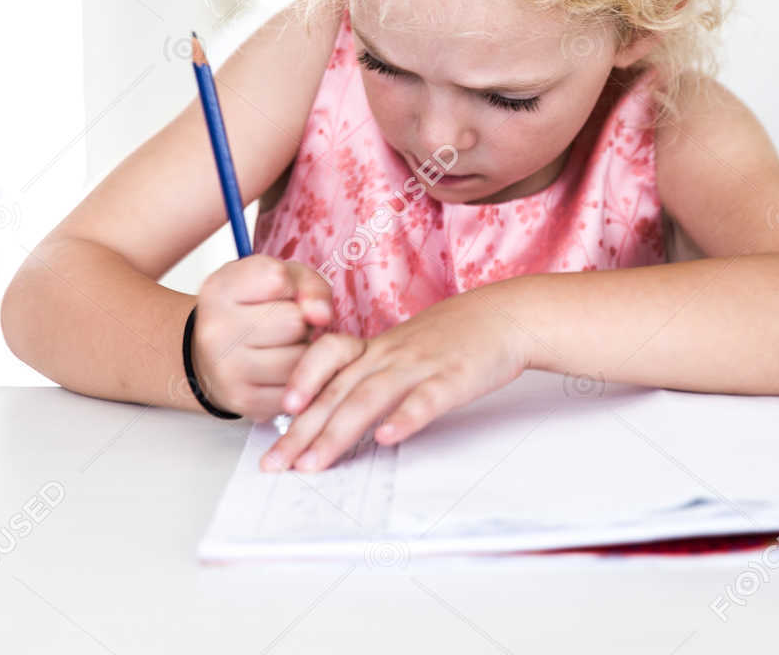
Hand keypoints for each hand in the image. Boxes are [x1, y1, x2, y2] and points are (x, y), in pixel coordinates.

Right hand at [191, 256, 331, 418]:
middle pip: (293, 321)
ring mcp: (227, 370)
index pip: (277, 279)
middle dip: (299, 322)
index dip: (289, 286)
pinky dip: (297, 379)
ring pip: (299, 358)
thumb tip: (322, 316)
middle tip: (281, 326)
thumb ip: (308, 285)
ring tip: (282, 347)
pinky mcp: (244, 400)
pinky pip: (297, 388)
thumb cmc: (252, 311)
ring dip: (301, 352)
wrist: (213, 357)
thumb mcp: (278, 280)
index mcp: (218, 290)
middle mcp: (215, 331)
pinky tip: (279, 370)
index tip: (275, 294)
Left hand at [259, 284, 530, 472]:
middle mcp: (389, 356)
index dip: (299, 386)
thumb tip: (335, 411)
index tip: (277, 418)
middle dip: (302, 431)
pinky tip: (387, 438)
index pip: (325, 363)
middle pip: (337, 392)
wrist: (503, 315)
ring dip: (338, 433)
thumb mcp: (404, 348)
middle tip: (275, 464)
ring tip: (313, 464)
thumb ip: (371, 376)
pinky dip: (405, 418)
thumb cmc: (453, 336)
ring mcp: (419, 366)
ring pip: (370, 399)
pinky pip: (425, 400)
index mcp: (376, 349)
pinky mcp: (453, 379)